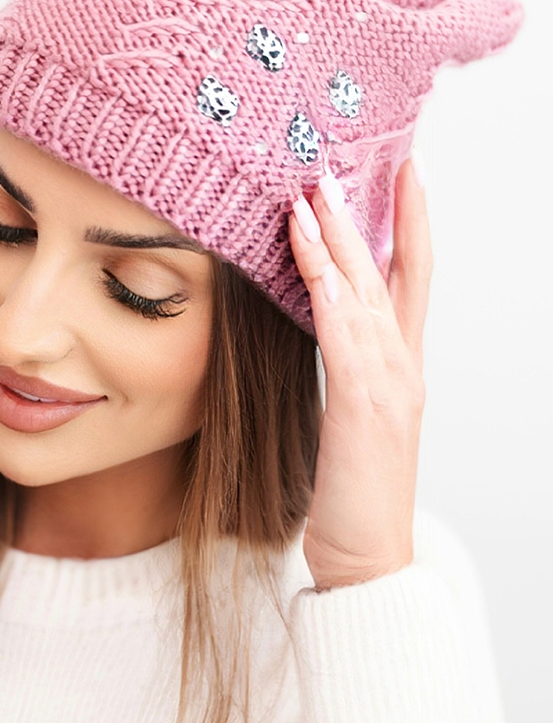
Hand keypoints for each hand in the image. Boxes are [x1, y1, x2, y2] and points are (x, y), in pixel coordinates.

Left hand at [289, 154, 431, 590]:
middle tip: (348, 160)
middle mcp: (401, 367)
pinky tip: (312, 257)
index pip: (410, 279)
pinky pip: (342, 337)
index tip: (404, 173)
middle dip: (372, 212)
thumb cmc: (355, 494)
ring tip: (313, 190)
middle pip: (391, 272)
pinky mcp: (361, 410)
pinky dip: (329, 291)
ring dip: (338, 239)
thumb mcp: (353, 419)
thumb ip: (348, 368)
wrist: (369, 562)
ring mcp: (388, 386)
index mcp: (400, 367)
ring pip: (365, 293)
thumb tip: (323, 322)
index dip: (410, 223)